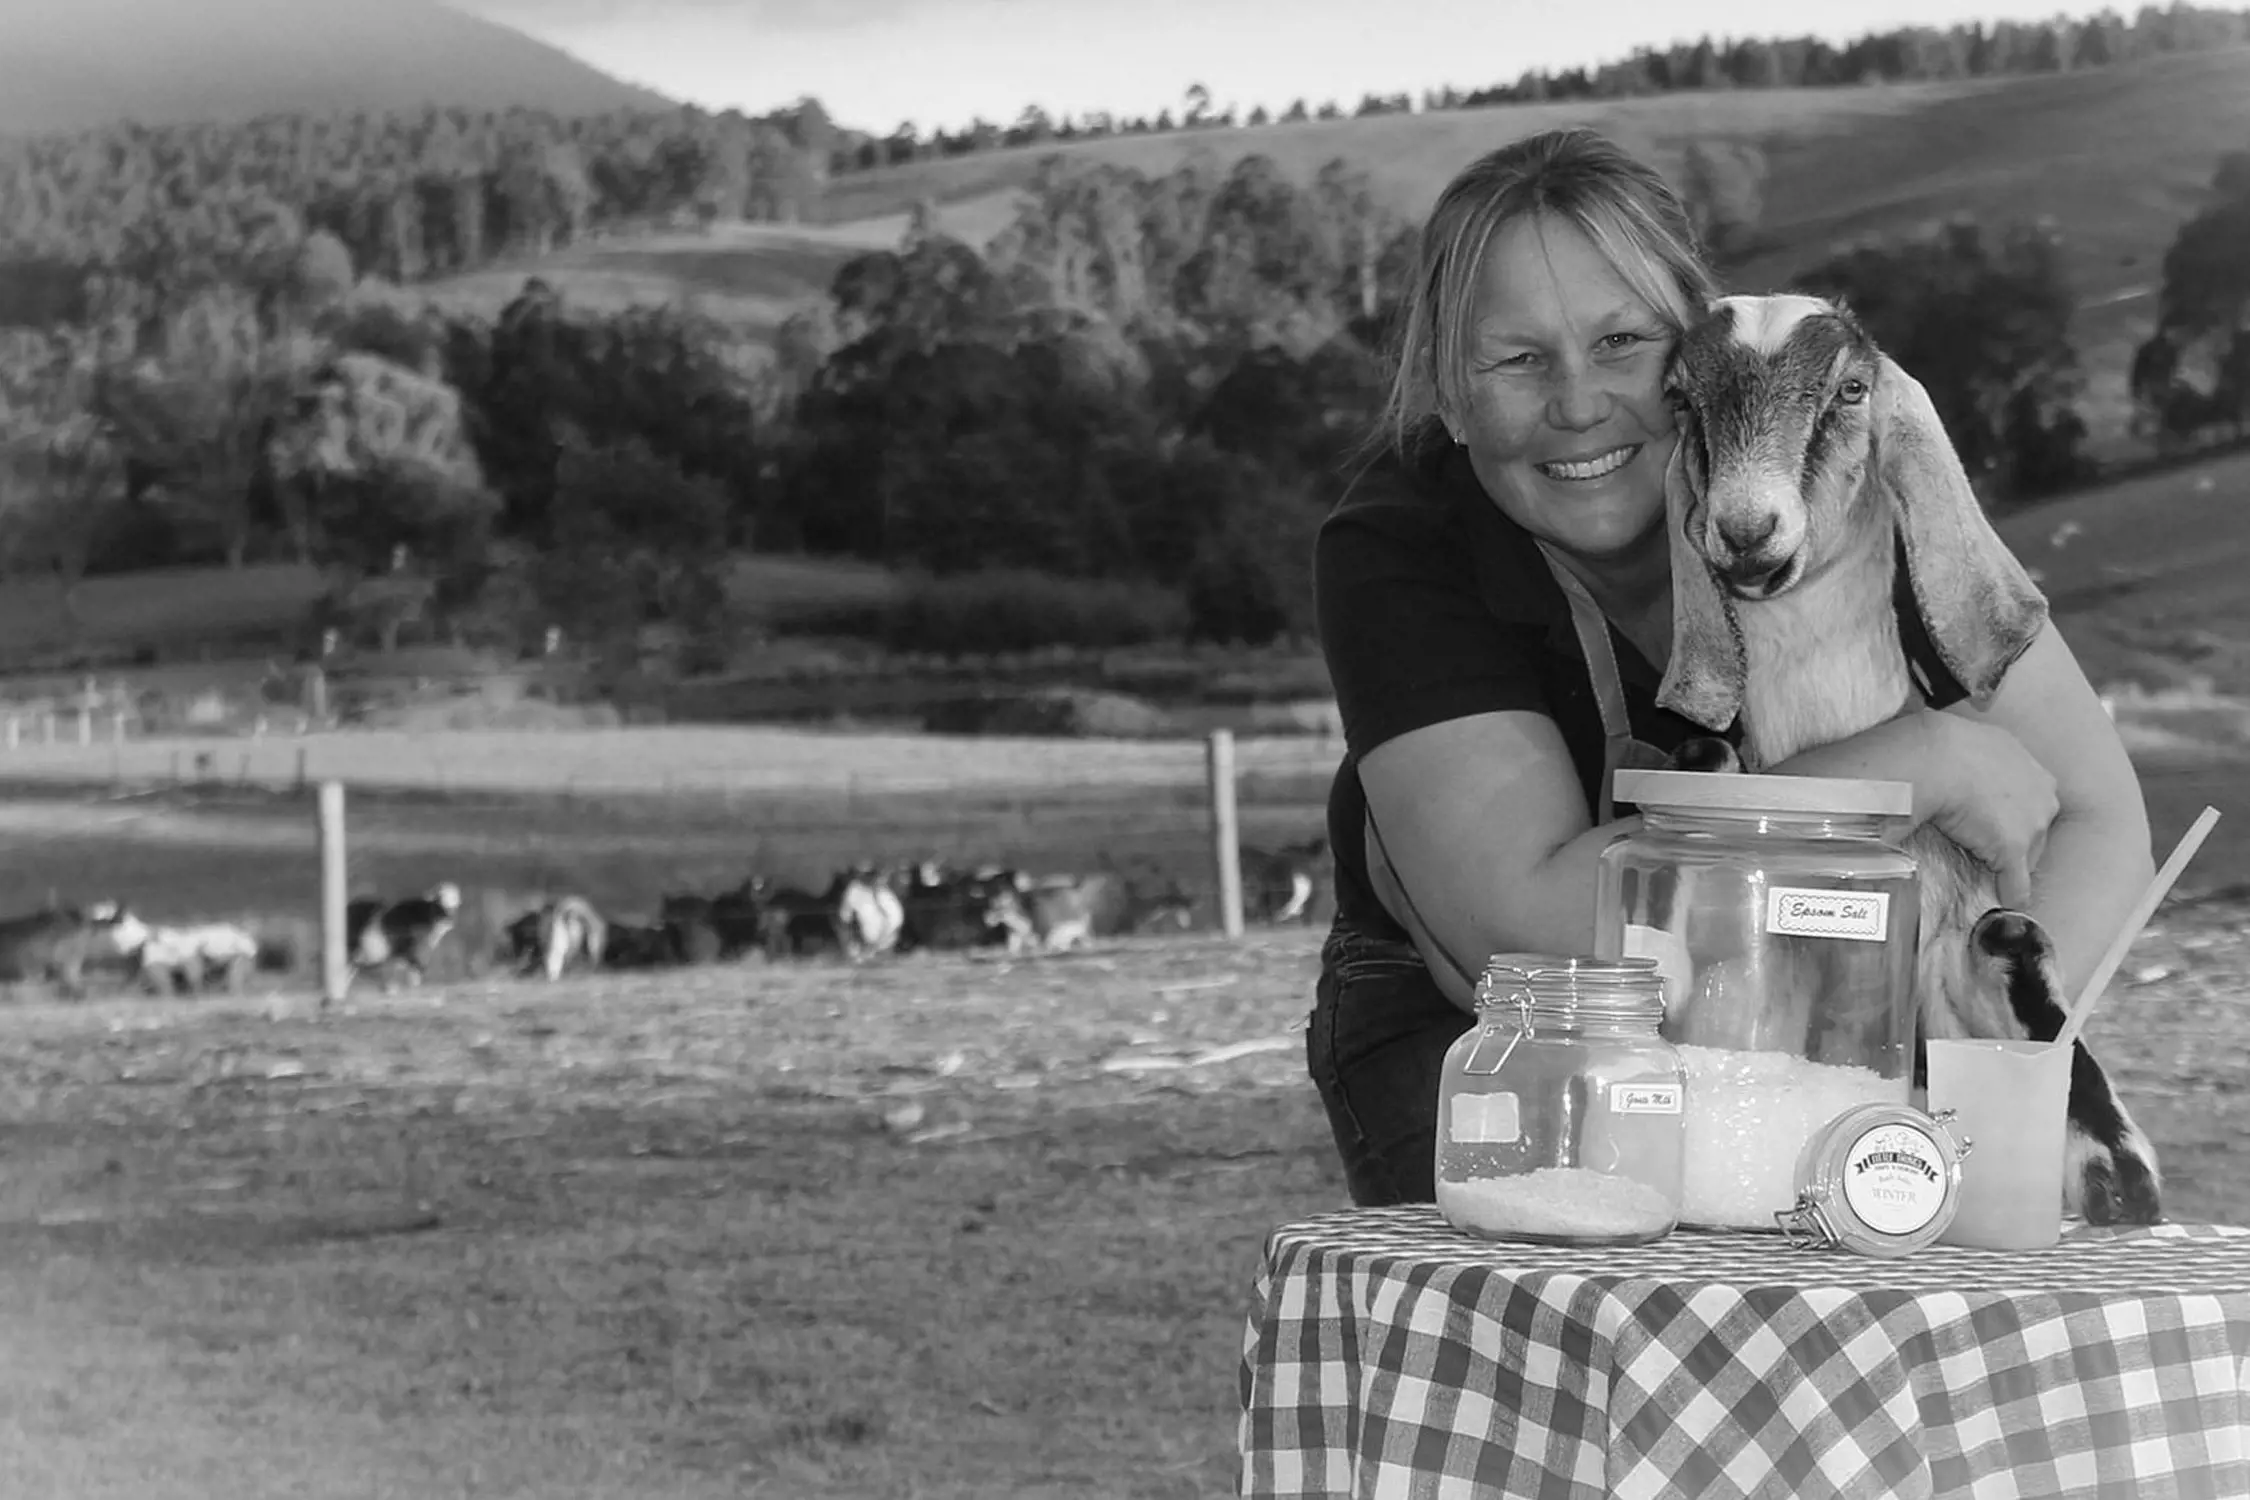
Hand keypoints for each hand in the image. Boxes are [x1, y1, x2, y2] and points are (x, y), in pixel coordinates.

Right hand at [1919, 713, 2059, 906]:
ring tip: (1987, 869)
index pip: (2031, 802)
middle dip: (2016, 838)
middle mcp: (2042, 794)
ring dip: (2011, 864)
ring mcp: (2031, 824)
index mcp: (2032, 767)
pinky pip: (2016, 884)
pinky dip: (2009, 894)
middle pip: (2036, 829)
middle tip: (1988, 845)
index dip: (2012, 815)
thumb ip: (1980, 762)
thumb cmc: (1943, 745)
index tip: (1994, 822)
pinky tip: (1999, 900)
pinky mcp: (2013, 851)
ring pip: (2029, 855)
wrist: (1937, 758)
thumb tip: (1957, 766)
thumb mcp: (1974, 744)